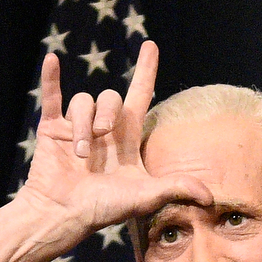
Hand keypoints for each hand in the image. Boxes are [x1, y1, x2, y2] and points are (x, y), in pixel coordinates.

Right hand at [0, 41, 212, 261]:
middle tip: (100, 136)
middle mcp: (102, 130)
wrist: (63, 215)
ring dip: (81, 124)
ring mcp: (75, 128)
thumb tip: (211, 197)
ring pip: (82, 101)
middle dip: (106, 112)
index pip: (140, 96)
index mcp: (126, 140)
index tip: (150, 45)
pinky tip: (52, 59)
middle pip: (109, 97)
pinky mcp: (51, 130)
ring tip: (77, 153)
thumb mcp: (145, 197)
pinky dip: (51, 79)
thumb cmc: (104, 210)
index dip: (146, 71)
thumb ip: (177, 189)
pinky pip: (52, 96)